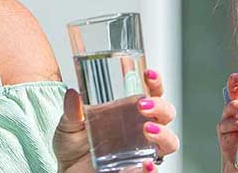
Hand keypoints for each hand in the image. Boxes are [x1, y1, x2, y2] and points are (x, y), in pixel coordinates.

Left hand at [53, 69, 178, 172]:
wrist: (67, 171)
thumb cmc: (74, 144)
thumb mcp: (69, 125)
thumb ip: (72, 111)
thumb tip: (72, 94)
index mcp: (131, 110)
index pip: (153, 92)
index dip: (156, 82)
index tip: (148, 74)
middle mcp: (142, 128)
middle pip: (166, 114)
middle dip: (161, 107)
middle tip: (143, 106)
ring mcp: (142, 149)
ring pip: (169, 141)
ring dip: (164, 134)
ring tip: (148, 130)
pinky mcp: (137, 170)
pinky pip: (153, 169)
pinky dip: (152, 168)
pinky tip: (146, 164)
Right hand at [217, 73, 237, 172]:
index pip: (234, 91)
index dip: (233, 83)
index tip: (237, 76)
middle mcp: (230, 116)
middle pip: (229, 106)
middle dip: (236, 105)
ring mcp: (227, 130)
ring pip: (226, 123)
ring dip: (237, 123)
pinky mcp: (227, 144)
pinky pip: (228, 139)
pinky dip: (235, 137)